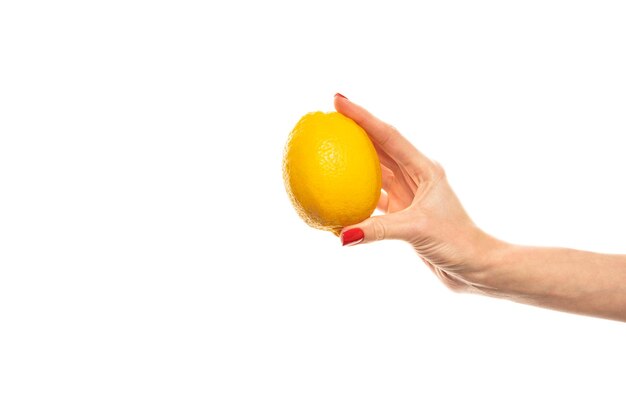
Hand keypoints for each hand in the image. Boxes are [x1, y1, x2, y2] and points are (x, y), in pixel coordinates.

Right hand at [335, 94, 499, 292]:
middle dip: (355, 131)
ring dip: (353, 162)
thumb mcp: (417, 230)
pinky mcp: (402, 214)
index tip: (338, 101)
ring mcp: (408, 195)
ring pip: (375, 172)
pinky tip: (336, 198)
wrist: (474, 265)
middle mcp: (415, 177)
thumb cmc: (457, 241)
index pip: (388, 136)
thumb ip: (378, 230)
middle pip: (379, 147)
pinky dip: (355, 198)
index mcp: (424, 169)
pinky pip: (373, 200)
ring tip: (328, 150)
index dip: (362, 116)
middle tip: (327, 119)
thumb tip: (342, 235)